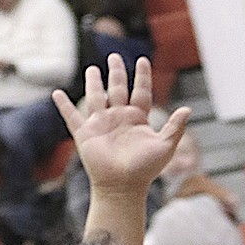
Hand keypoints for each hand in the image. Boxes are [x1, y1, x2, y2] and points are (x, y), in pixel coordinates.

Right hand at [53, 54, 189, 196]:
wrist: (122, 188)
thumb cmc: (145, 171)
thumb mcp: (165, 147)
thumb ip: (175, 127)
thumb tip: (188, 109)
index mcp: (137, 119)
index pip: (141, 92)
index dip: (142, 76)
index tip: (143, 61)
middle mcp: (119, 119)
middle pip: (117, 89)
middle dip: (116, 72)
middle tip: (114, 57)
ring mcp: (101, 125)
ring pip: (96, 97)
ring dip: (93, 82)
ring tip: (92, 69)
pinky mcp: (85, 134)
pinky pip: (72, 116)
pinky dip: (63, 105)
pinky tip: (56, 93)